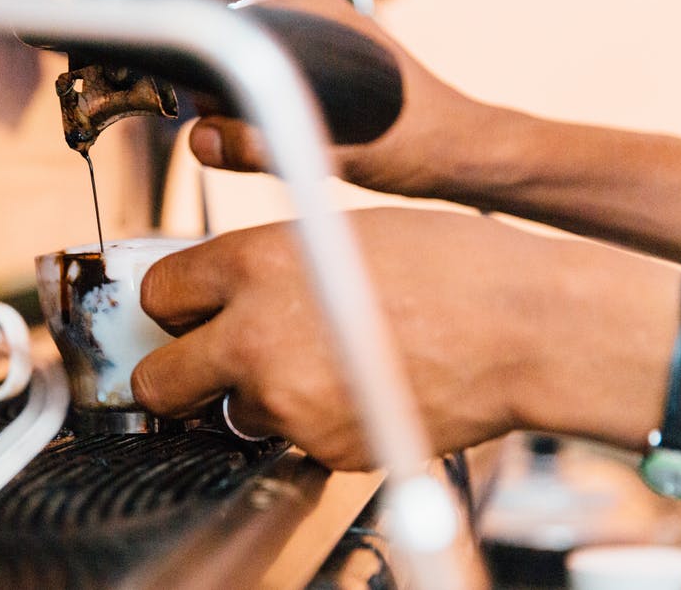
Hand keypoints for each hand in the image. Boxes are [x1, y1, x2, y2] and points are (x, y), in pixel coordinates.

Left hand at [132, 208, 676, 470]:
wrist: (523, 328)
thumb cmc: (446, 267)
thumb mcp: (332, 233)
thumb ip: (262, 265)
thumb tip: (219, 293)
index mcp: (253, 263)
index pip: (158, 294)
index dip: (175, 305)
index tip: (187, 313)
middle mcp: (254, 334)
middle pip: (157, 381)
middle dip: (177, 373)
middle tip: (206, 364)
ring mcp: (287, 400)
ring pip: (230, 413)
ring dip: (257, 397)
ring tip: (321, 364)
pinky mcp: (322, 447)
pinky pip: (289, 440)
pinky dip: (310, 421)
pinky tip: (355, 387)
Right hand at [189, 0, 486, 200]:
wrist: (459, 155)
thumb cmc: (412, 147)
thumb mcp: (328, 155)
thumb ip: (258, 148)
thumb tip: (202, 140)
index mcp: (310, 14)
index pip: (226, 40)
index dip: (210, 90)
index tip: (224, 131)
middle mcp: (311, 18)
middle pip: (235, 63)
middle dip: (234, 109)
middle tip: (270, 145)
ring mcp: (319, 42)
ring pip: (253, 82)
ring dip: (258, 120)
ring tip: (299, 143)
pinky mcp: (325, 69)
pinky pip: (275, 93)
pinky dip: (276, 122)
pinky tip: (306, 141)